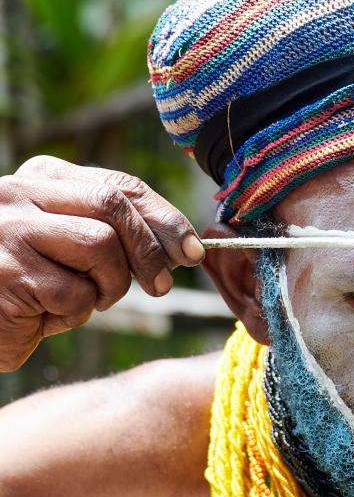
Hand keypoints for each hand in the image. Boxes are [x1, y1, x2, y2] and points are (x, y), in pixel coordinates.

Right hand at [0, 156, 204, 370]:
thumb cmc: (22, 286)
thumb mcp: (68, 248)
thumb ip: (111, 234)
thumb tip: (183, 246)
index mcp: (40, 179)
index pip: (119, 186)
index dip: (164, 218)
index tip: (191, 250)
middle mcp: (20, 194)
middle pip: (114, 206)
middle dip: (150, 250)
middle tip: (161, 286)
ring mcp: (10, 231)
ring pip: (100, 246)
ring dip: (109, 285)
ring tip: (85, 301)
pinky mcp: (8, 274)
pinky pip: (74, 294)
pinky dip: (73, 314)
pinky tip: (45, 317)